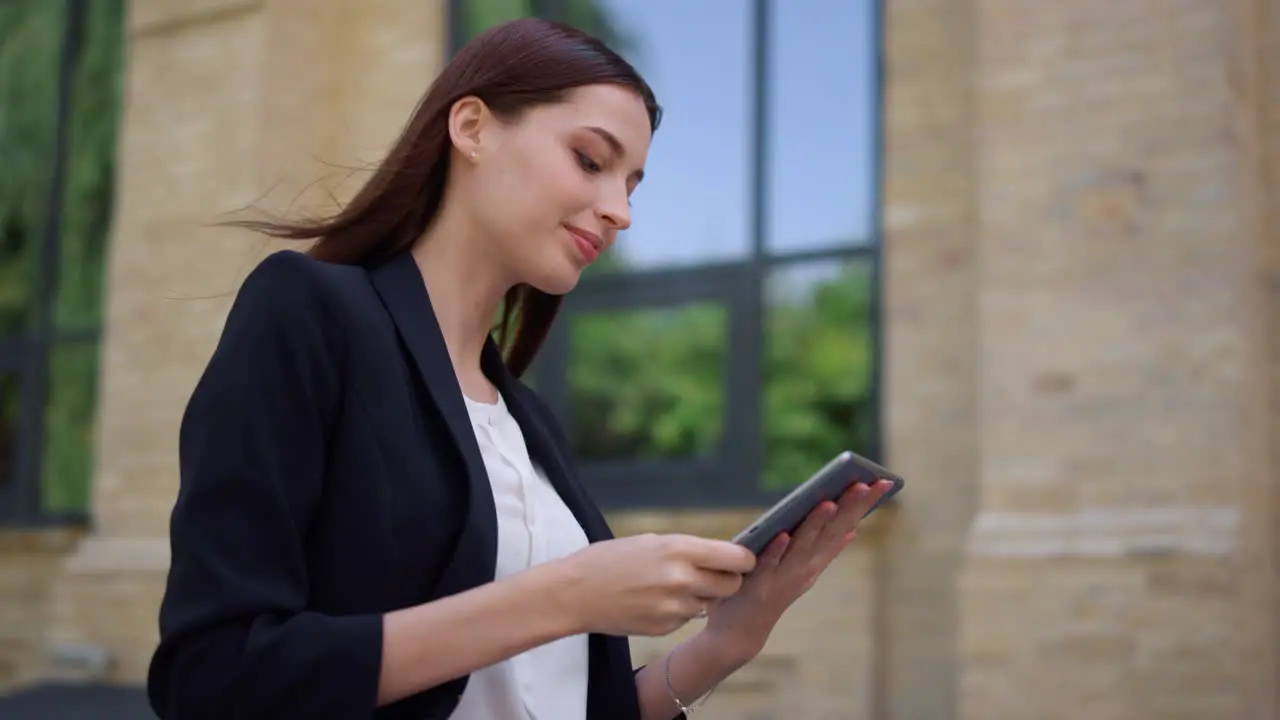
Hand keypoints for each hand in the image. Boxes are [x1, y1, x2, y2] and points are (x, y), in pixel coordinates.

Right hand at [555, 533, 756, 636]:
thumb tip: (720, 554)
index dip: (745, 559)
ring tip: (673, 585)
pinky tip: (656, 600)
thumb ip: (688, 549)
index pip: (736, 558)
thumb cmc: (610, 560)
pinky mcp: (666, 627)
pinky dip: (680, 610)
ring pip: (709, 603)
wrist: (575, 593)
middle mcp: (682, 579)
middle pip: (732, 585)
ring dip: (701, 595)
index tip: (744, 559)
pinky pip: (687, 617)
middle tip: (715, 574)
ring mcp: (675, 607)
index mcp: (680, 549)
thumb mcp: (651, 541)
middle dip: (728, 580)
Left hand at [701, 479, 894, 660]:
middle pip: (830, 534)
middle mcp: (806, 569)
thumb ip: (825, 551)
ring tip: (829, 502)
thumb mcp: (804, 570)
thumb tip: (853, 529)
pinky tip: (784, 534)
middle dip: (849, 508)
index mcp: (816, 561)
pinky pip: (767, 563)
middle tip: (866, 484)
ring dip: (816, 525)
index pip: (845, 526)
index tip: (882, 482)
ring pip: (802, 547)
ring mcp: (783, 577)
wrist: (742, 631)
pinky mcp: (757, 584)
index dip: (863, 505)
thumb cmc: (772, 591)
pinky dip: (777, 550)